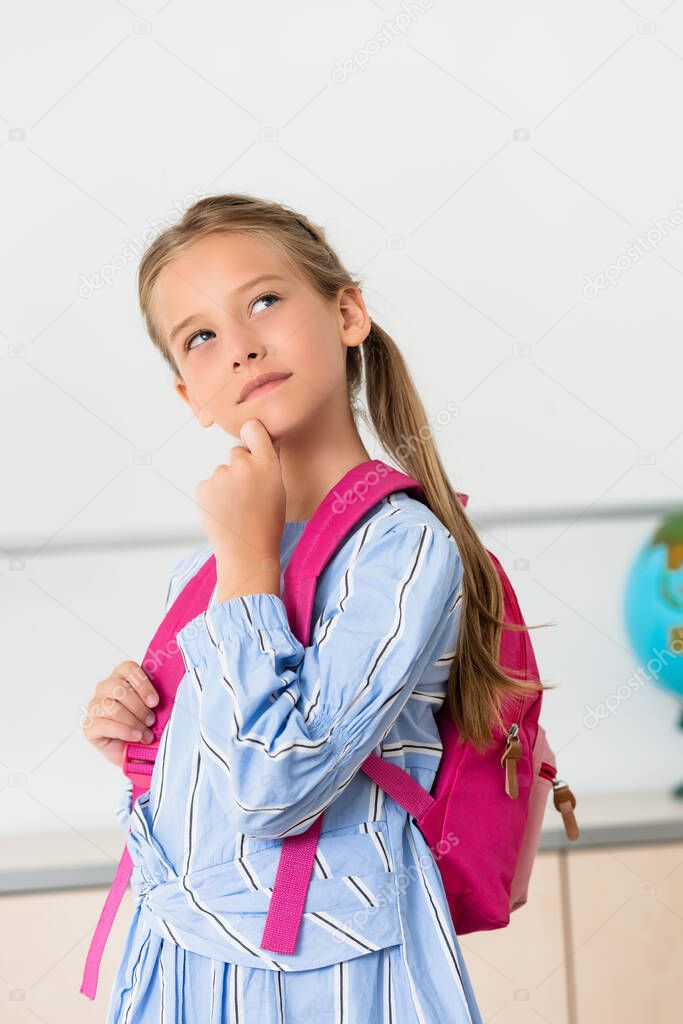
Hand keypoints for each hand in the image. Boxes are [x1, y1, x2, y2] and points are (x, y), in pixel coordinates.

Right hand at [82, 660, 158, 767]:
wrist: (132, 750)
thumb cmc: (144, 724)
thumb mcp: (154, 709)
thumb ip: (157, 699)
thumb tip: (172, 693)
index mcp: (121, 677)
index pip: (128, 668)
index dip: (143, 684)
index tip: (155, 702)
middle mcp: (105, 688)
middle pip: (119, 689)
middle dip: (139, 707)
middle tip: (151, 721)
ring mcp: (95, 706)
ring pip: (112, 707)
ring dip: (133, 722)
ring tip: (146, 734)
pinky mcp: (89, 725)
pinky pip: (105, 725)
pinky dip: (124, 731)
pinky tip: (135, 737)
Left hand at [196, 419, 285, 561]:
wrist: (247, 551)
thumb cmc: (266, 523)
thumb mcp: (278, 489)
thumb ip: (268, 462)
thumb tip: (263, 439)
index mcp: (267, 464)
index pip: (253, 428)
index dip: (251, 435)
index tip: (251, 442)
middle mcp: (244, 466)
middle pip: (236, 453)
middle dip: (239, 467)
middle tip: (247, 493)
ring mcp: (221, 476)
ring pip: (222, 471)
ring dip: (226, 484)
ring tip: (236, 508)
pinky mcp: (204, 488)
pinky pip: (209, 485)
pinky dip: (214, 496)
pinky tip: (225, 511)